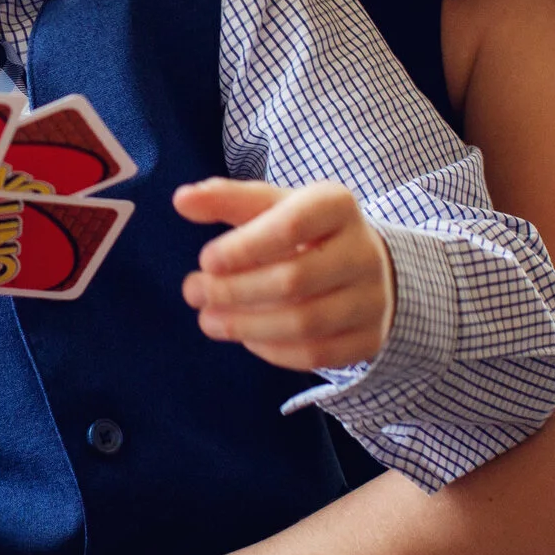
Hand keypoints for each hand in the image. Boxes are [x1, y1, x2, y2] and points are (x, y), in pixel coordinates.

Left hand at [173, 179, 393, 370]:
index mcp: (337, 206)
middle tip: (193, 292)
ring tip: (208, 320)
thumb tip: (182, 200)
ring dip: (246, 326)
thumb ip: (226, 200)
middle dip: (234, 291)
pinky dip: (274, 351)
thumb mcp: (270, 206)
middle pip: (294, 280)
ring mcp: (372, 298)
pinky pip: (318, 354)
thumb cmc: (304, 229)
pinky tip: (245, 338)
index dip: (245, 247)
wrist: (364, 263)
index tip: (205, 260)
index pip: (291, 225)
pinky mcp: (371, 338)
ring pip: (305, 323)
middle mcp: (364, 251)